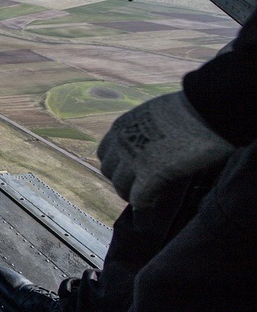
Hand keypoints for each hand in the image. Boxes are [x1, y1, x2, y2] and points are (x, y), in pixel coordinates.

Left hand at [98, 92, 233, 209]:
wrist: (205, 110)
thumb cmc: (189, 109)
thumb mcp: (153, 114)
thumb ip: (143, 129)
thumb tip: (149, 143)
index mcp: (121, 126)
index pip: (106, 153)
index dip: (118, 164)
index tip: (131, 170)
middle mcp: (120, 143)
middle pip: (109, 171)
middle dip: (122, 180)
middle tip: (139, 186)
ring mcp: (132, 159)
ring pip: (120, 186)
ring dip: (131, 193)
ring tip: (148, 196)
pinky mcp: (149, 175)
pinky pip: (138, 198)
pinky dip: (145, 202)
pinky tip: (154, 202)